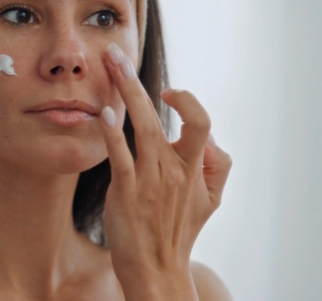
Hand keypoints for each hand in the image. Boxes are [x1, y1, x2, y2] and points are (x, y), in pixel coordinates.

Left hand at [100, 43, 232, 300]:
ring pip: (142, 129)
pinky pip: (121, 158)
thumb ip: (218, 164)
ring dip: (124, 93)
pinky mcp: (127, 192)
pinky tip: (104, 114)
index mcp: (196, 167)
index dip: (188, 102)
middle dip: (137, 81)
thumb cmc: (180, 229)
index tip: (169, 92)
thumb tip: (209, 137)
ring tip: (109, 66)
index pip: (201, 123)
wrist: (158, 268)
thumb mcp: (213, 199)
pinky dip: (113, 134)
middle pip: (164, 117)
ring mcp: (151, 181)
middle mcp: (175, 170)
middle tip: (117, 54)